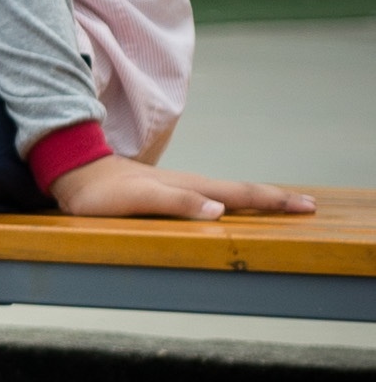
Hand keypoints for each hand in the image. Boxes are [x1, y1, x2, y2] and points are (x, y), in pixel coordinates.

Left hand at [51, 154, 313, 221]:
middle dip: (274, 198)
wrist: (73, 172)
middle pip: (239, 190)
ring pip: (225, 191)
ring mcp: (177, 185)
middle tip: (308, 205)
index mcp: (188, 187)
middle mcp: (188, 184)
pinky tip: (227, 205)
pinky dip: (228, 199)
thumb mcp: (136, 199)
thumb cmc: (101, 192)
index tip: (305, 206)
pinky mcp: (164, 190)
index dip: (272, 201)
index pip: (239, 193)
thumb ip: (175, 202)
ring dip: (255, 197)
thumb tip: (219, 210)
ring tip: (279, 203)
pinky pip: (207, 194)